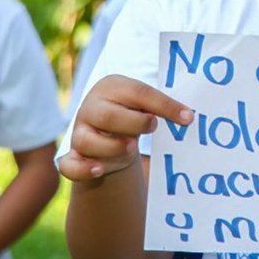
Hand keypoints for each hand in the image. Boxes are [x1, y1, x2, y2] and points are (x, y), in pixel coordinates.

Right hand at [58, 74, 192, 180]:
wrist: (108, 137)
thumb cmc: (132, 116)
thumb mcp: (145, 106)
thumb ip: (162, 108)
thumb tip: (189, 117)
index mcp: (111, 88)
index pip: (139, 93)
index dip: (164, 106)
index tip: (188, 118)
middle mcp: (91, 108)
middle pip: (108, 115)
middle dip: (134, 123)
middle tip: (152, 127)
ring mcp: (78, 133)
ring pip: (87, 141)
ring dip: (113, 148)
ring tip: (131, 148)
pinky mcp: (72, 157)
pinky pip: (70, 165)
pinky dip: (84, 170)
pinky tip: (100, 170)